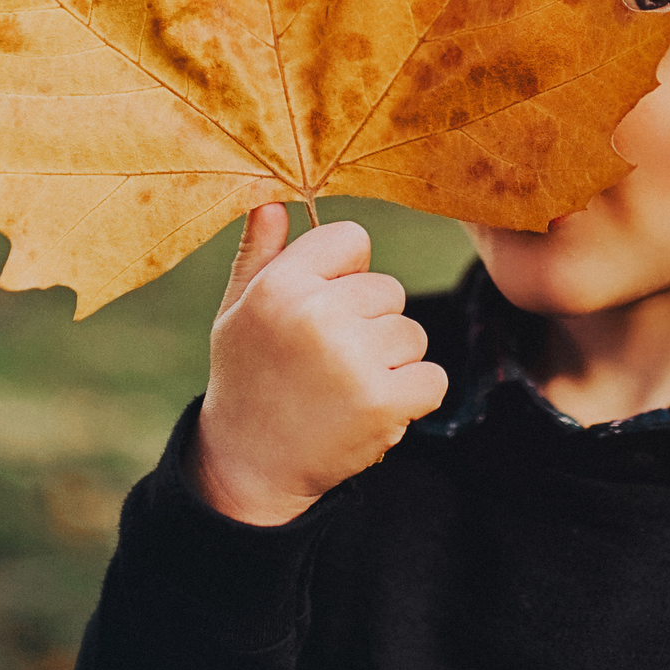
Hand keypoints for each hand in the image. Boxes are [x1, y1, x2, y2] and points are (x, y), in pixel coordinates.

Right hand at [187, 203, 449, 526]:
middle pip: (388, 290)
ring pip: (412, 334)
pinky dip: (412, 397)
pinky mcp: (383, 402)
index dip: (345, 274)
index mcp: (280, 286)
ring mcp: (352, 359)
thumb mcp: (237, 312)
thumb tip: (275, 200)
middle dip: (369, 324)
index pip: (353, 239)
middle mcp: (316, 315)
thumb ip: (260, 254)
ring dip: (390, 363)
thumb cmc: (247, 378)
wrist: (249, 468)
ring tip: (345, 388)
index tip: (322, 309)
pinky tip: (371, 410)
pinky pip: (432, 378)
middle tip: (328, 363)